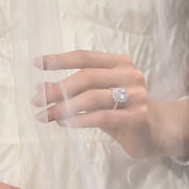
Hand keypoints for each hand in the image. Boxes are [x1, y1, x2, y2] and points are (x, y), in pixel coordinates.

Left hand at [32, 50, 188, 157]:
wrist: (153, 131)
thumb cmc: (120, 112)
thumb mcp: (96, 99)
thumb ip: (76, 93)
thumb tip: (42, 91)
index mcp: (119, 63)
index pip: (84, 57)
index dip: (59, 60)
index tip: (37, 64)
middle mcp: (129, 74)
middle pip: (86, 77)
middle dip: (57, 89)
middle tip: (36, 100)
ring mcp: (136, 94)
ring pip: (92, 97)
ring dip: (64, 107)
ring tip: (45, 115)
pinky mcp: (138, 116)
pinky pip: (102, 117)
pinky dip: (80, 120)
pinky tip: (64, 124)